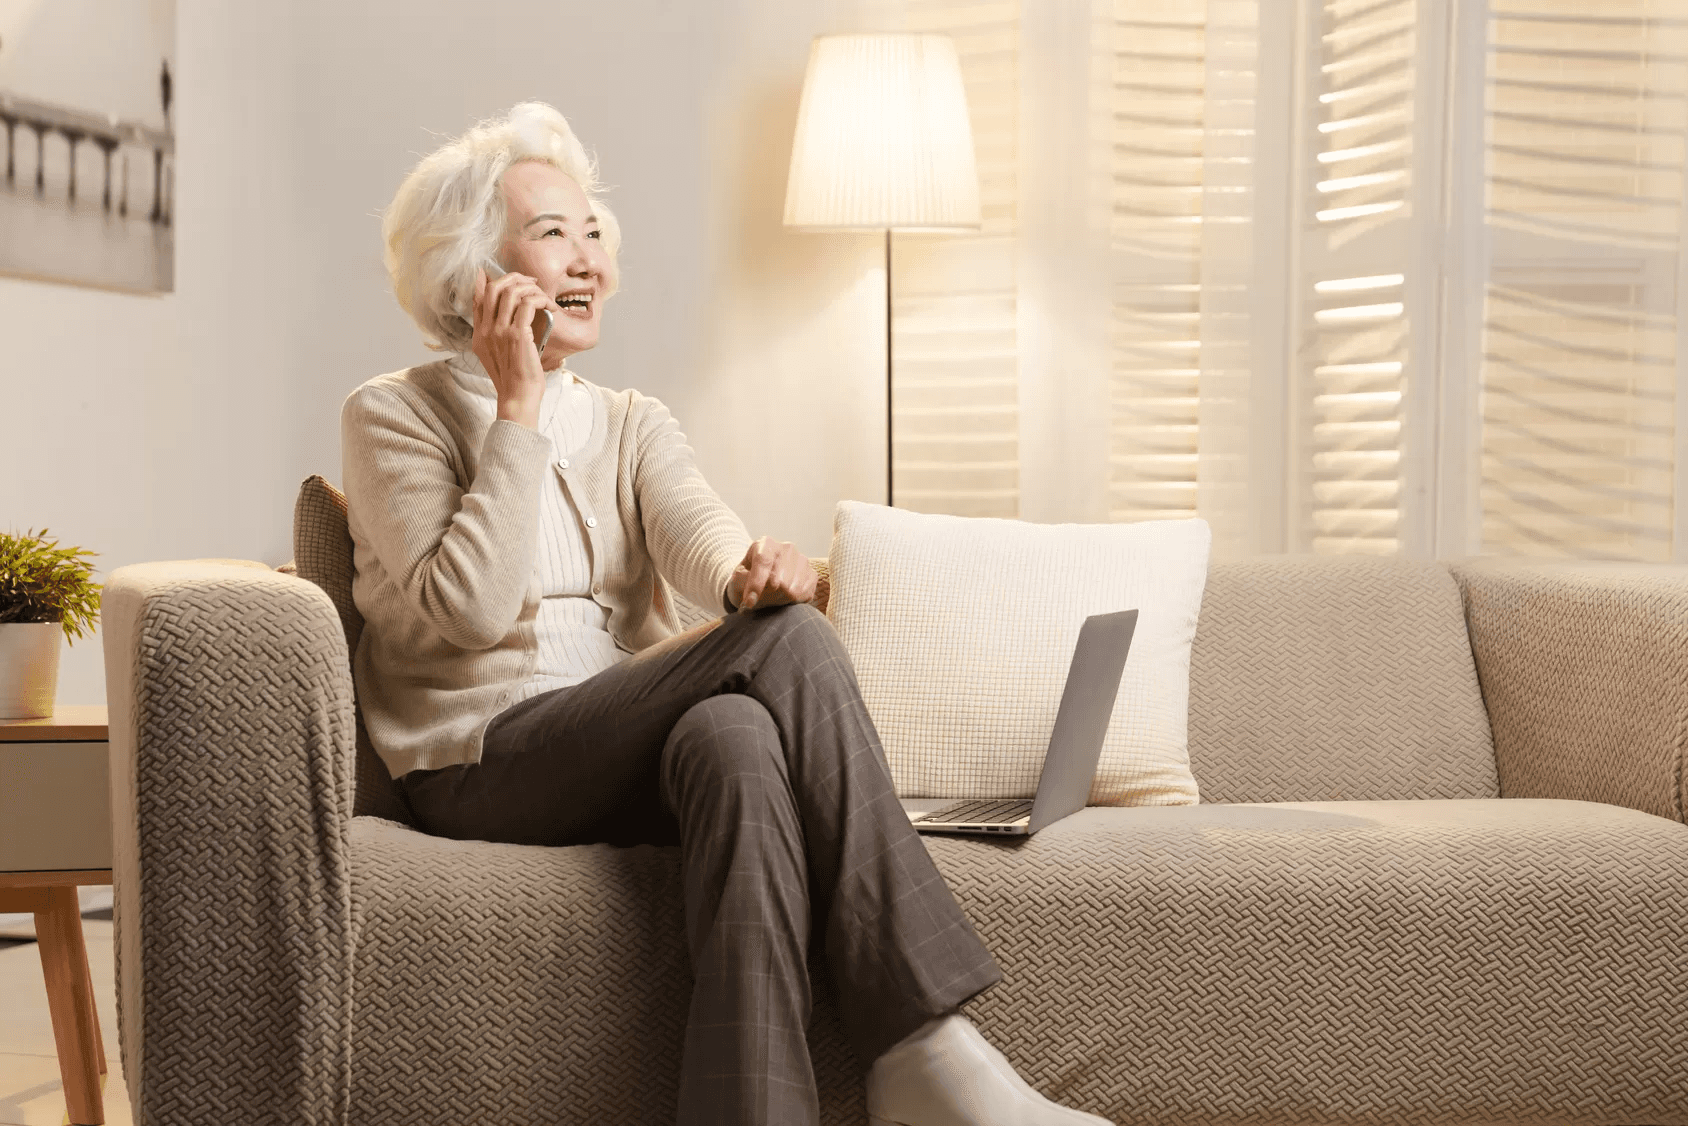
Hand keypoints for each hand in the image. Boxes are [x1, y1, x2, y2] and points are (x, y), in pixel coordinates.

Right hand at [471, 266, 551, 428]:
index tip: (498, 272)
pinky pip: (528, 304)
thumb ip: (500, 333)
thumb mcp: (499, 354)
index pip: (479, 297)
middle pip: (495, 287)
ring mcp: (500, 331)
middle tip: (532, 282)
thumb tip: (514, 313)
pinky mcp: (517, 335)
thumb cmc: (515, 377)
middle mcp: (486, 330)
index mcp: (480, 334)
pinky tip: (549, 307)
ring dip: (532, 288)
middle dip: (515, 278)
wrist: (518, 397)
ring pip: (512, 291)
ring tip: (544, 297)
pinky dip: (541, 299)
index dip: (486, 279)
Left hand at [727, 537, 817, 612]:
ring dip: (779, 601)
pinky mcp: (813, 574)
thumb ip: (742, 582)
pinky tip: (784, 597)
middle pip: (779, 581)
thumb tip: (752, 595)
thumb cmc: (748, 577)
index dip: (756, 584)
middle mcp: (787, 548)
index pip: (763, 561)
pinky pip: (804, 595)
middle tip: (758, 600)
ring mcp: (802, 560)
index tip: (749, 602)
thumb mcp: (738, 577)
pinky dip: (792, 602)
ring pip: (792, 591)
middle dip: (766, 596)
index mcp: (766, 543)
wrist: (764, 579)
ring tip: (771, 598)